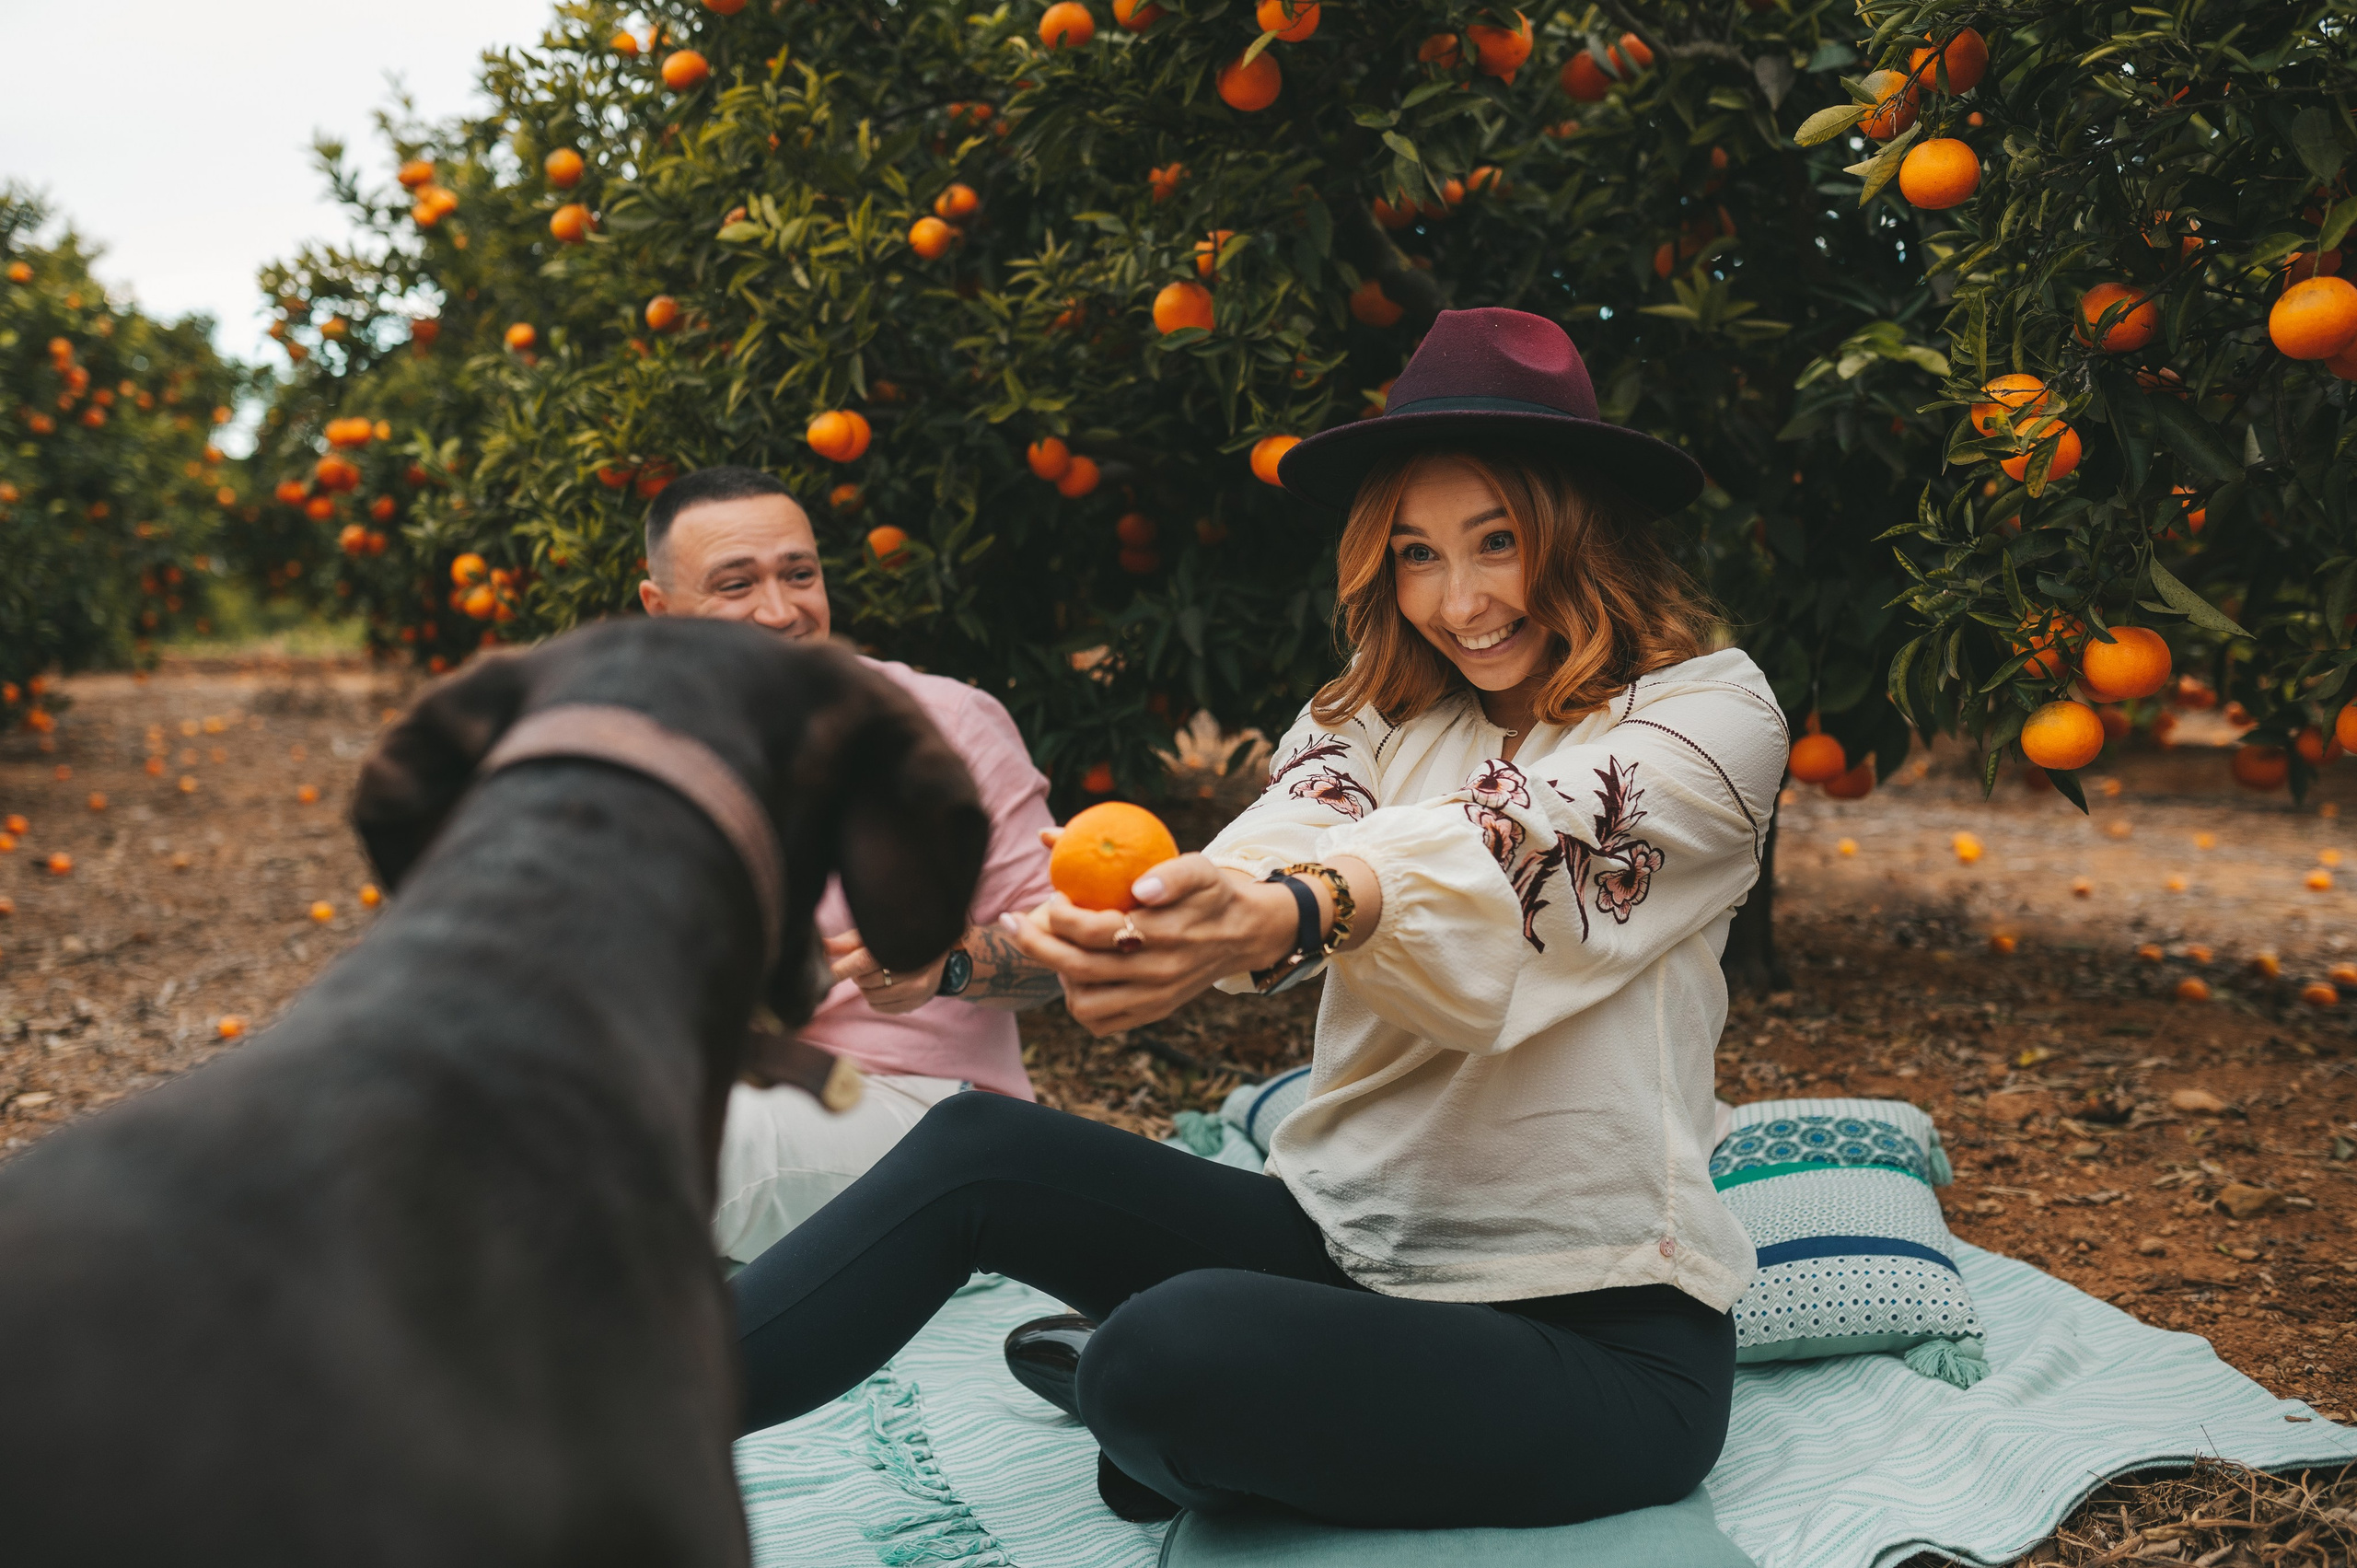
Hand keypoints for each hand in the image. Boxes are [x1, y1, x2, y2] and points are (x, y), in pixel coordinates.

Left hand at [825, 928, 950, 1015]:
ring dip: (867, 987)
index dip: (841, 970)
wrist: (939, 952)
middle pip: (863, 981)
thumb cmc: (897, 940)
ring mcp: (916, 987)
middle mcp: (910, 967)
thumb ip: (846, 943)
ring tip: (878, 974)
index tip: (826, 975)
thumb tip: (819, 946)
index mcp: (896, 946)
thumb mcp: (873, 936)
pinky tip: (886, 986)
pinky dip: (877, 1000)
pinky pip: (881, 1008)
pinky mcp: (917, 1002)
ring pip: (871, 997)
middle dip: (859, 974)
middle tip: (869, 964)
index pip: (862, 962)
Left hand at [1003, 853, 1298, 1035]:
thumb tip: (1138, 885)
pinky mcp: (1151, 1014)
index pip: (1095, 931)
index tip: (1054, 895)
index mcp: (1165, 935)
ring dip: (1058, 974)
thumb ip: (1169, 871)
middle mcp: (1157, 974)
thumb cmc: (1210, 894)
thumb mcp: (1200, 868)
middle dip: (1035, 943)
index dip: (1061, 915)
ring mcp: (1153, 999)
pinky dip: (1078, 1001)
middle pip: (1078, 968)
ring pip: (1083, 1004)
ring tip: (1054, 947)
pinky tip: (1074, 973)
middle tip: (1013, 921)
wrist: (1243, 934)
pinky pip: (1100, 1023)